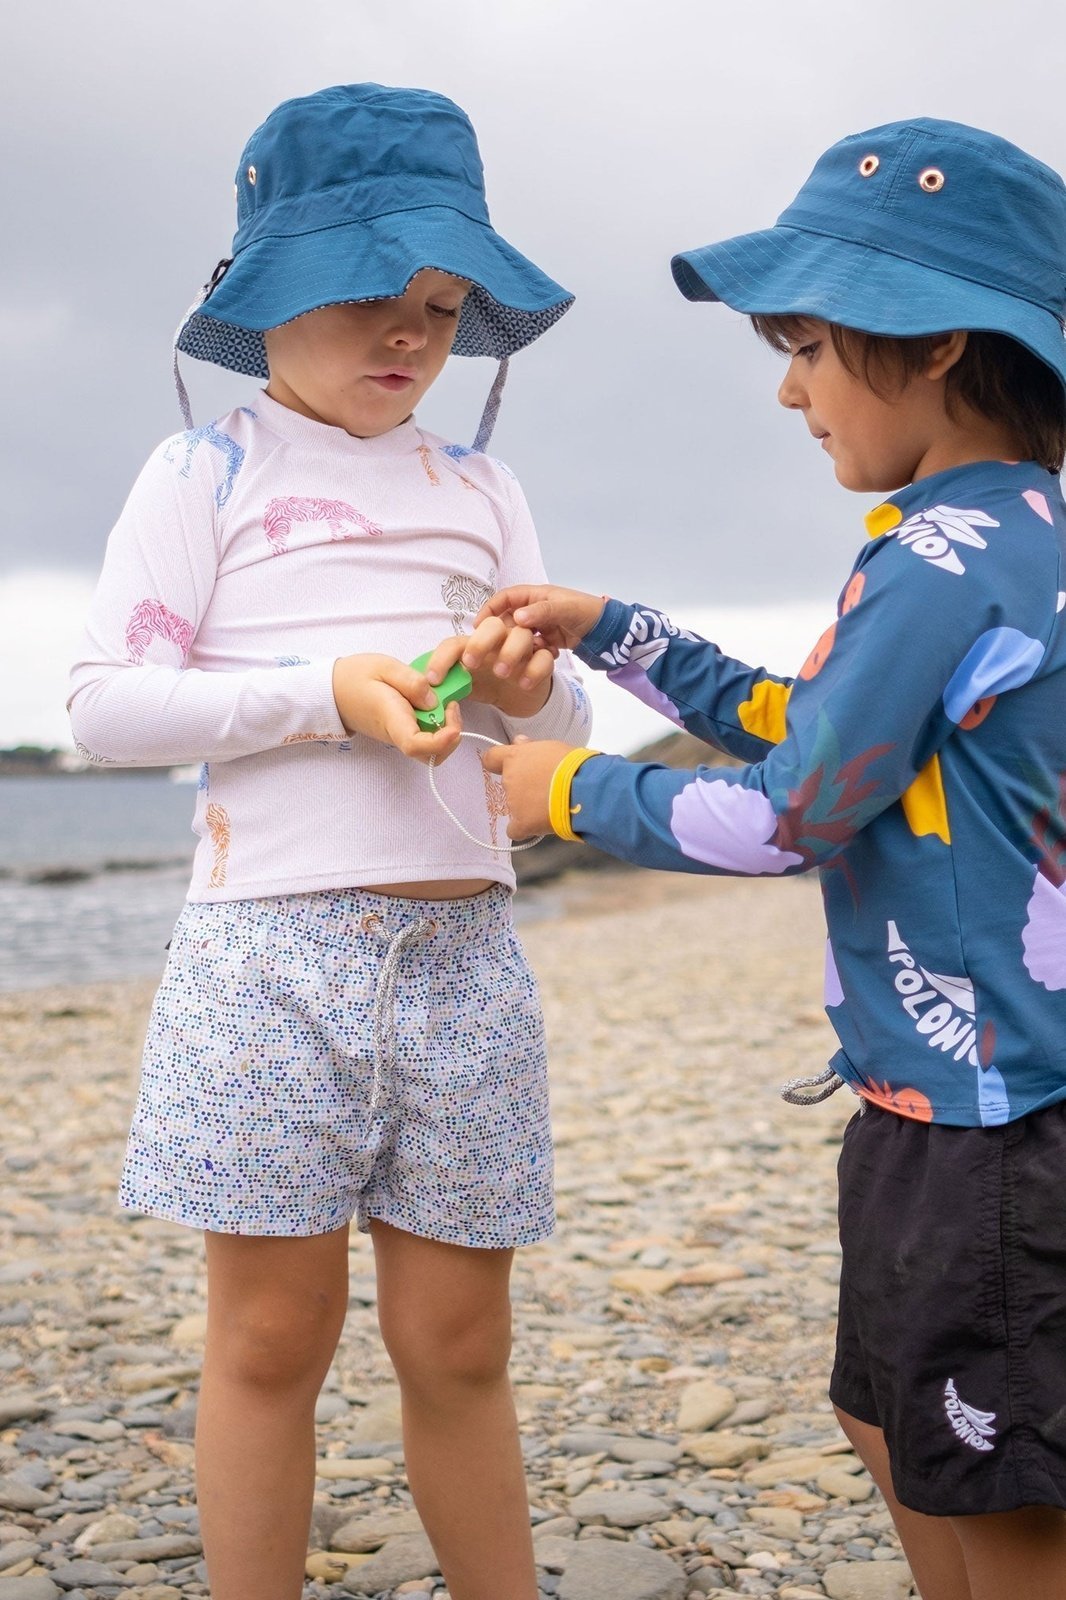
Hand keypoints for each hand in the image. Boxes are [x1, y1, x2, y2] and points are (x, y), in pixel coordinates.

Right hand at [332, 654, 461, 763]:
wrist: (333, 690)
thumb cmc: (356, 676)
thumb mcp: (384, 667)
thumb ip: (411, 682)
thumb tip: (434, 701)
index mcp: (391, 718)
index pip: (416, 745)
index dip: (440, 741)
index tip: (454, 726)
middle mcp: (396, 734)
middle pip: (428, 756)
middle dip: (450, 740)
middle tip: (453, 707)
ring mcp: (399, 737)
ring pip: (429, 752)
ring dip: (447, 735)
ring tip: (447, 705)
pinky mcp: (401, 734)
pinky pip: (424, 741)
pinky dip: (439, 730)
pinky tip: (438, 706)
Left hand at [422, 618, 554, 718]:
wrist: (517, 693)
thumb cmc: (486, 682)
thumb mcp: (463, 684)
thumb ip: (447, 684)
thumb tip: (423, 693)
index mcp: (474, 643)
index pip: (455, 643)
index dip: (442, 658)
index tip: (433, 680)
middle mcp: (499, 639)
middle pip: (492, 625)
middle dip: (480, 641)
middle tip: (471, 664)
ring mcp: (523, 647)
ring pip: (522, 634)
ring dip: (510, 652)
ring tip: (502, 673)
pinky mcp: (542, 660)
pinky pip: (544, 657)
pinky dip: (535, 669)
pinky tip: (523, 684)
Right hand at [476, 584, 605, 652]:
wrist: (607, 630)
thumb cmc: (586, 611)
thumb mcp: (564, 609)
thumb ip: (542, 612)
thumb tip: (517, 618)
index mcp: (535, 595)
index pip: (505, 598)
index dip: (490, 609)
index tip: (479, 625)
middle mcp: (535, 609)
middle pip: (509, 620)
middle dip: (502, 634)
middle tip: (493, 648)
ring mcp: (541, 625)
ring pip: (519, 636)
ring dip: (517, 647)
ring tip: (517, 658)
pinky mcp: (548, 640)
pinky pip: (532, 647)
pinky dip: (533, 653)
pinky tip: (542, 656)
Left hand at [481, 738, 576, 837]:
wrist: (582, 789)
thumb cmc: (572, 764)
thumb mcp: (552, 747)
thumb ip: (531, 747)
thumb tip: (519, 742)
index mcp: (514, 758)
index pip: (492, 758)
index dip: (498, 763)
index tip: (507, 766)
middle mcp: (509, 780)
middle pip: (510, 783)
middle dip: (524, 785)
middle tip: (546, 786)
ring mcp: (513, 803)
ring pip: (515, 805)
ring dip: (528, 805)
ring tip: (552, 804)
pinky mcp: (522, 823)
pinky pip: (515, 829)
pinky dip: (524, 828)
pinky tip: (537, 825)